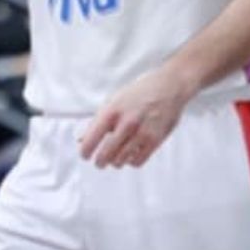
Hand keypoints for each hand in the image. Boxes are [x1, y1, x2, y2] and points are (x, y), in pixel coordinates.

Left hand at [77, 68, 196, 167]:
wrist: (168, 87)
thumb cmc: (138, 93)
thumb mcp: (113, 101)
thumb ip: (97, 121)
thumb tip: (81, 140)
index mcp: (112, 111)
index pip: (92, 138)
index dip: (85, 151)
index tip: (85, 155)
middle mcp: (126, 123)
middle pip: (106, 154)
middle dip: (99, 161)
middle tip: (99, 162)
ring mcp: (142, 132)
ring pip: (121, 160)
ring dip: (115, 162)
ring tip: (115, 158)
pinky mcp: (155, 140)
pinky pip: (137, 161)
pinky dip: (131, 162)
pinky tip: (130, 155)